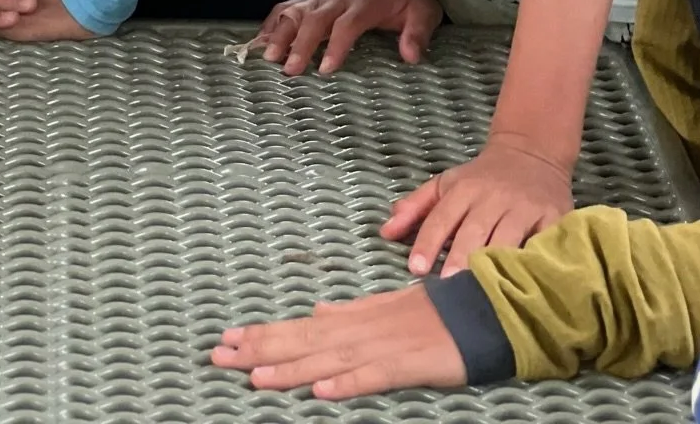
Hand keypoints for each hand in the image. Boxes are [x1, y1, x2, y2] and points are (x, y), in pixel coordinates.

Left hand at [212, 286, 465, 398]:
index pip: (299, 327)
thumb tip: (316, 312)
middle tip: (219, 354)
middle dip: (260, 349)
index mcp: (354, 318)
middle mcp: (360, 330)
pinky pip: (372, 377)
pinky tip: (321, 391)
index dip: (263, 333)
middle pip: (302, 341)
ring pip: (327, 359)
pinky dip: (347, 383)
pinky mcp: (407, 365)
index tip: (228, 338)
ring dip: (290, 368)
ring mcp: (382, 347)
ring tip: (255, 376)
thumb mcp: (384, 308)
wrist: (480, 310)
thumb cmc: (432, 313)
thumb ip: (349, 313)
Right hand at [256, 0, 441, 75]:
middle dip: (300, 43)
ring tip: (267, 56)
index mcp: (366, 2)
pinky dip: (272, 22)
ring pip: (296, 10)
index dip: (336, 44)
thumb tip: (410, 55)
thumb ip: (418, 33)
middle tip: (289, 69)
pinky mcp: (312, 0)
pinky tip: (260, 41)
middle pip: (315, 18)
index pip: (348, 23)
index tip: (326, 69)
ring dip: (280, 31)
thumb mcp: (424, 12)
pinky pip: (287, 7)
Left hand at [382, 135, 573, 277]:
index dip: (428, 243)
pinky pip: (543, 243)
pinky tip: (527, 282)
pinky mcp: (554, 218)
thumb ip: (416, 207)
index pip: (441, 218)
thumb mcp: (446, 184)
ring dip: (495, 265)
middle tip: (448, 288)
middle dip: (460, 259)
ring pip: (507, 239)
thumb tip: (384, 232)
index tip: (416, 269)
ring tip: (483, 292)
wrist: (532, 154)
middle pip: (474, 231)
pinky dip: (535, 261)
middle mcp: (493, 198)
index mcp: (464, 189)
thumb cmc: (482, 178)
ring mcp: (524, 209)